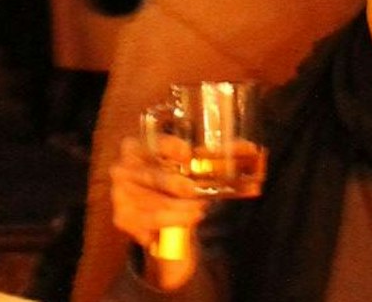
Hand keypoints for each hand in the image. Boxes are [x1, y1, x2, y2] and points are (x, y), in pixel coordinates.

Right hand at [110, 135, 209, 289]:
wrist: (150, 198)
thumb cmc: (172, 173)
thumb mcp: (190, 162)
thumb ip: (217, 155)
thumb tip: (251, 149)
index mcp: (140, 145)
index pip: (153, 143)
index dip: (169, 147)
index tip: (187, 153)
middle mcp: (125, 167)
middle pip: (154, 178)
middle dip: (178, 187)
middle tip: (198, 198)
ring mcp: (120, 193)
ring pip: (154, 208)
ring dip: (179, 214)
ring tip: (197, 213)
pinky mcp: (122, 217)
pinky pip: (148, 227)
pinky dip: (167, 228)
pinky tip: (180, 227)